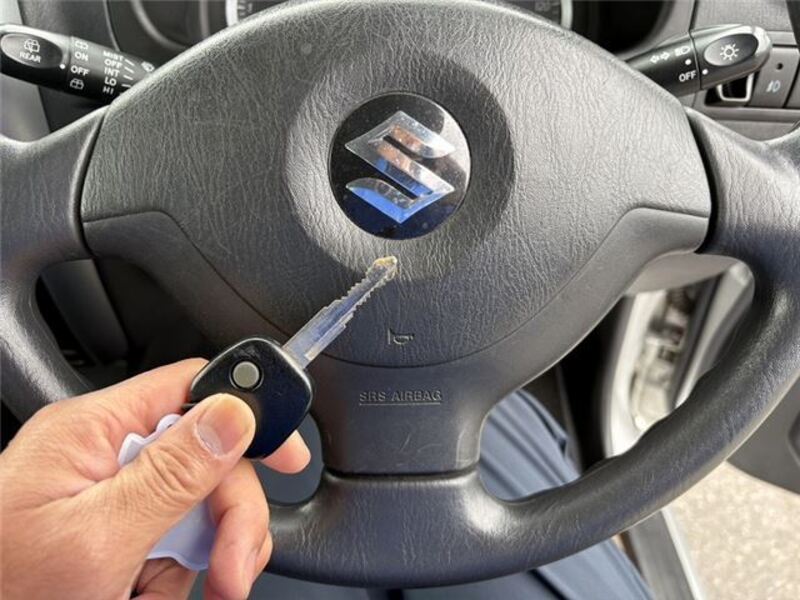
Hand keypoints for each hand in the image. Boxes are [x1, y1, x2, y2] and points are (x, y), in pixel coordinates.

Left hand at [0, 359, 310, 599]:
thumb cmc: (4, 595)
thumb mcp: (96, 540)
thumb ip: (171, 473)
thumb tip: (234, 414)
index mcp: (91, 432)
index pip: (191, 389)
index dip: (248, 413)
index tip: (287, 455)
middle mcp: (103, 456)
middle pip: (209, 458)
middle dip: (231, 514)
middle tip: (232, 568)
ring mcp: (112, 499)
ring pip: (201, 504)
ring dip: (212, 553)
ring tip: (199, 590)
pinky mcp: (117, 536)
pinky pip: (179, 541)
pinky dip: (183, 574)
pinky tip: (153, 592)